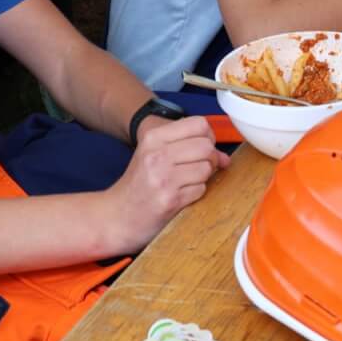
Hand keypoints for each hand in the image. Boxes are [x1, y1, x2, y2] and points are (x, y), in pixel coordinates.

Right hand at [106, 116, 226, 249]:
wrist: (117, 216)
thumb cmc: (139, 185)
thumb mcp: (156, 155)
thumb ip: (190, 149)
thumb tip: (224, 158)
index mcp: (154, 138)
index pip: (199, 124)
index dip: (208, 137)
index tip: (202, 148)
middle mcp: (157, 155)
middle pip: (206, 146)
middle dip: (209, 158)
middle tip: (195, 168)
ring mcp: (164, 178)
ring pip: (207, 167)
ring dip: (203, 177)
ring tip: (186, 183)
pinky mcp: (170, 200)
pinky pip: (201, 189)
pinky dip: (197, 193)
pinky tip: (181, 196)